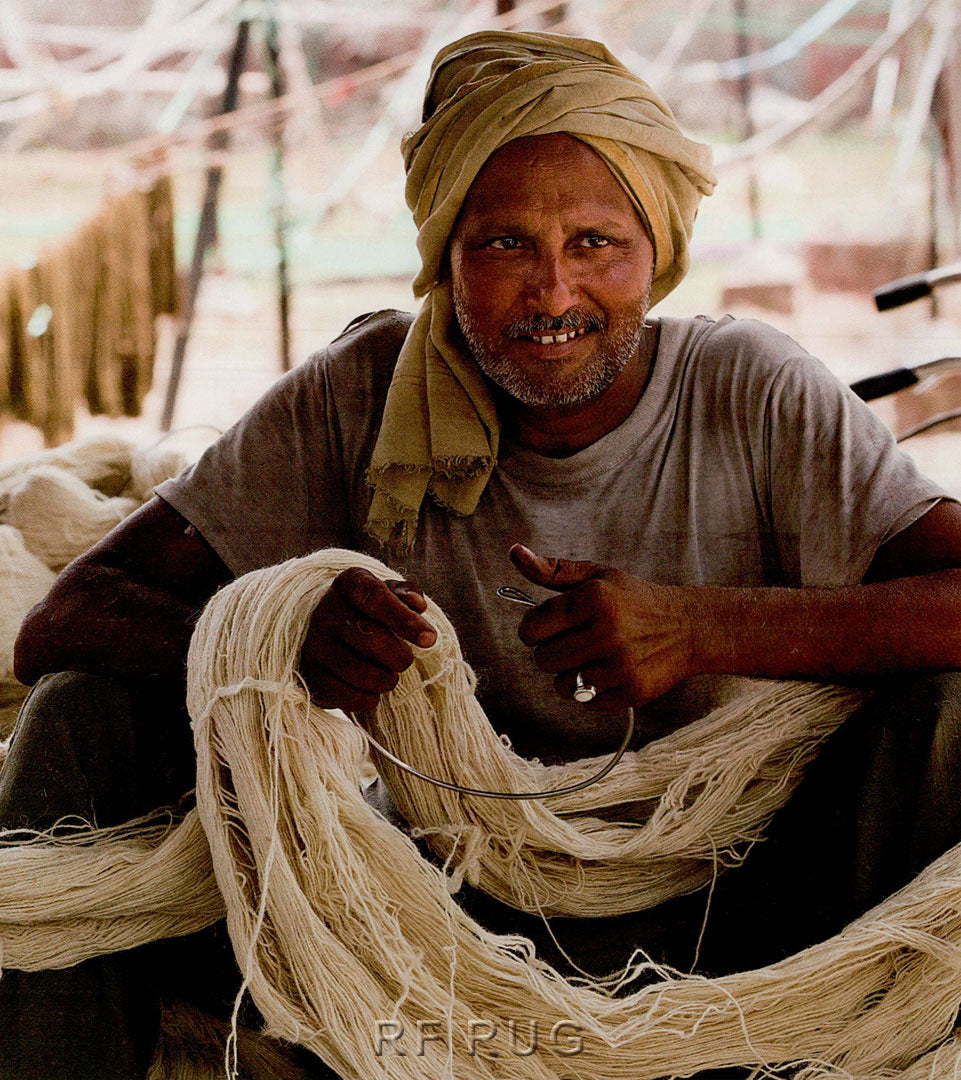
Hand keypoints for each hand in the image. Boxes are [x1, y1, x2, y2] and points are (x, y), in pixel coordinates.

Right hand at [299, 567, 435, 713]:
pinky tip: (373, 693)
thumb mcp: (388, 593)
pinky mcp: (308, 674)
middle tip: (405, 661)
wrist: (327, 628)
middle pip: (371, 638)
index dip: (405, 621)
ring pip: (359, 672)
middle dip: (399, 656)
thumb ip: (406, 594)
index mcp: (348, 583)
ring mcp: (313, 643)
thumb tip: (417, 604)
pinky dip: (366, 699)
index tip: (430, 640)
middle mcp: (324, 610)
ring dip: (385, 680)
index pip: (376, 598)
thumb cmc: (368, 610)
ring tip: (389, 677)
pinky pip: (344, 695)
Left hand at [510, 544, 695, 710]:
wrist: (687, 627)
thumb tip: (515, 553)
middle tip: (573, 641)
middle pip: (544, 660)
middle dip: (551, 652)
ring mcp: (621, 665)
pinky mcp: (633, 691)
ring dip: (570, 674)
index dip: (535, 629)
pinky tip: (609, 673)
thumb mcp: (595, 576)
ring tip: (590, 658)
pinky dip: (591, 692)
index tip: (549, 626)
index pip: (532, 629)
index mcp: (594, 599)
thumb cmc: (632, 599)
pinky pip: (587, 702)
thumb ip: (552, 569)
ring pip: (562, 685)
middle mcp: (608, 632)